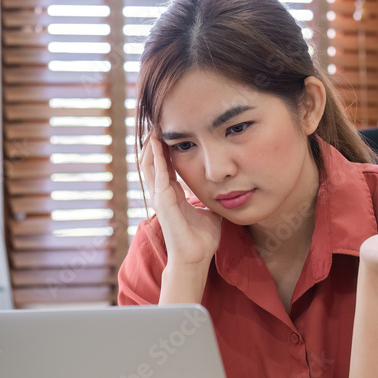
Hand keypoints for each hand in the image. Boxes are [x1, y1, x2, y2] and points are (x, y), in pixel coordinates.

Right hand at [140, 133, 220, 265]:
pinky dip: (156, 157)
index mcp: (172, 193)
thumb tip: (228, 187)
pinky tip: (157, 141)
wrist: (196, 257)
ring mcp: (160, 196)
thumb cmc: (203, 238)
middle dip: (153, 141)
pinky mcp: (162, 201)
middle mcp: (163, 193)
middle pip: (152, 160)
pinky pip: (157, 174)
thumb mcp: (211, 209)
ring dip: (150, 144)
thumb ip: (213, 196)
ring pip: (149, 164)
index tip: (169, 128)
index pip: (164, 164)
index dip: (165, 146)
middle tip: (157, 120)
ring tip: (154, 125)